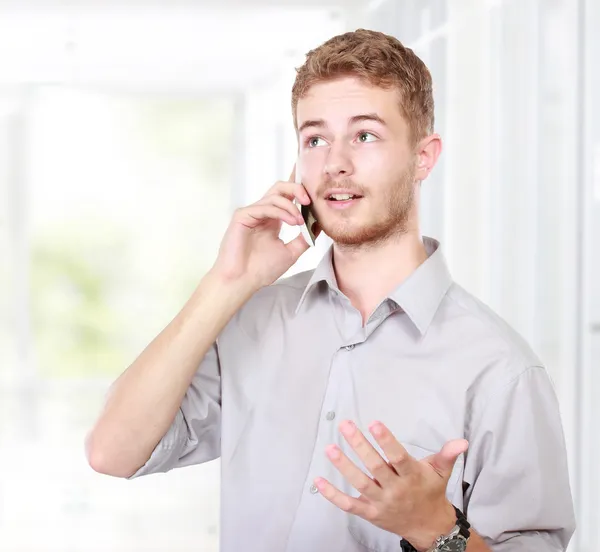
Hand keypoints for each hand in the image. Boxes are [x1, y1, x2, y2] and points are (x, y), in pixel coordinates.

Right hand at [211, 166, 312, 289]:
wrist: (243, 281)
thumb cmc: (261, 270)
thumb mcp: (291, 252)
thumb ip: (304, 238)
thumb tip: (319, 225)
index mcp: (272, 219)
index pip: (286, 197)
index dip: (299, 190)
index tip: (315, 194)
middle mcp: (262, 213)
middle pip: (280, 188)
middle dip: (297, 189)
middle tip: (310, 200)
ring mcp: (251, 213)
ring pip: (275, 196)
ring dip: (292, 206)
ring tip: (300, 221)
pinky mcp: (242, 216)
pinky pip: (265, 206)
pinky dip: (281, 212)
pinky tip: (292, 222)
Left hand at [315, 420, 468, 550]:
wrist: (429, 527)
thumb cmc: (431, 492)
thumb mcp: (441, 472)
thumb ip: (447, 455)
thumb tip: (461, 441)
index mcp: (411, 476)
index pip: (397, 457)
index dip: (386, 441)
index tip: (374, 424)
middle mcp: (395, 490)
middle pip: (375, 467)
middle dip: (359, 445)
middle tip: (345, 426)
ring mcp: (381, 503)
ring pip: (359, 483)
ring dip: (343, 466)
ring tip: (330, 448)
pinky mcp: (370, 513)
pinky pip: (348, 505)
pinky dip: (332, 495)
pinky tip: (319, 481)